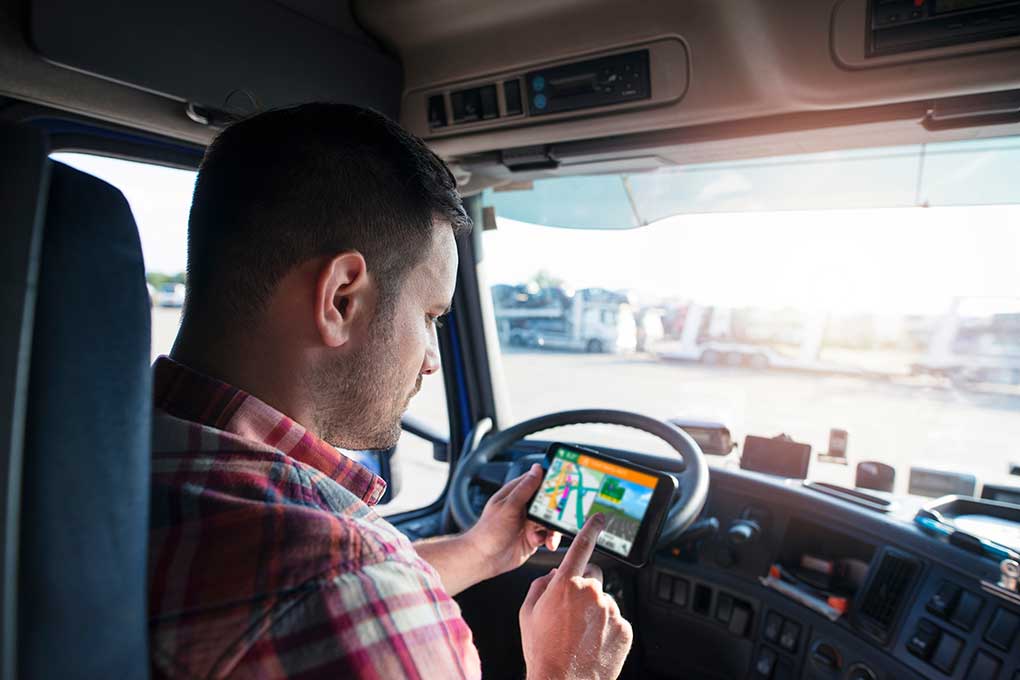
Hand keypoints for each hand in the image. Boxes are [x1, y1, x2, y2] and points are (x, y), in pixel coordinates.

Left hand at [463, 464, 561, 578]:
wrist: (485, 559)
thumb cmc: (489, 531)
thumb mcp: (509, 506)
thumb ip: (525, 489)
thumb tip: (537, 469)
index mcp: (516, 493)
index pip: (538, 480)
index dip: (552, 481)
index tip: (566, 484)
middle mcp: (525, 506)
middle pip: (549, 501)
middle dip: (556, 509)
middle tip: (560, 515)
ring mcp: (529, 522)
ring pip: (551, 519)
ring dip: (552, 528)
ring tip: (548, 536)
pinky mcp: (534, 536)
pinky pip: (549, 534)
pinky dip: (550, 539)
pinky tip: (544, 543)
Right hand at [519, 514, 633, 679]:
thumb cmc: (542, 650)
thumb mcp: (527, 614)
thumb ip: (541, 586)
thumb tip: (554, 576)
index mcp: (565, 585)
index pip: (581, 547)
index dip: (591, 529)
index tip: (600, 518)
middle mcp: (591, 593)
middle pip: (593, 577)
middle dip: (584, 588)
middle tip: (571, 612)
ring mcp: (610, 611)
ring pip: (604, 601)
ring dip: (594, 612)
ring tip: (579, 635)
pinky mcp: (624, 628)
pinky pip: (615, 620)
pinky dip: (606, 629)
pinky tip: (591, 644)